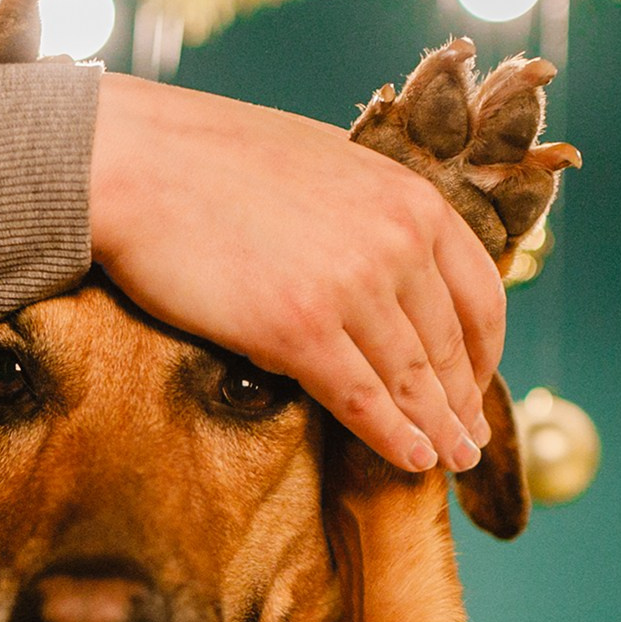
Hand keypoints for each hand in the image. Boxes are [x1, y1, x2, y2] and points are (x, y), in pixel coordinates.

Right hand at [88, 72, 506, 473]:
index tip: (477, 383)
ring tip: (449, 461)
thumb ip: (370, 208)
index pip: (480, 291)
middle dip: (462, 402)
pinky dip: (394, 439)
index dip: (484, 351)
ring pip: (412, 379)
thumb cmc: (212, 159)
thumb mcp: (325, 162)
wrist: (136, 162)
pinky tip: (412, 460)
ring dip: (438, 430)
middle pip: (449, 344)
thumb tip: (390, 254)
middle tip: (471, 441)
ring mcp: (352, 287)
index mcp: (410, 197)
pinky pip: (363, 400)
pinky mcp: (299, 329)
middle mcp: (396, 241)